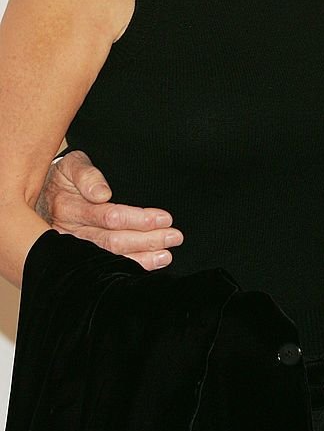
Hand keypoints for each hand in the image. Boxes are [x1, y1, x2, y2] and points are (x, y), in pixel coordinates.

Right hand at [36, 150, 183, 269]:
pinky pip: (103, 264)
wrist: (42, 192)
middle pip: (113, 240)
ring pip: (109, 256)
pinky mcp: (76, 257)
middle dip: (147, 240)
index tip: (164, 218)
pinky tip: (150, 265)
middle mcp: (69, 231)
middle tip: (174, 236)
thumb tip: (102, 193)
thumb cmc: (63, 176)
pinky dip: (128, 266)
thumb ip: (87, 175)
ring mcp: (72, 247)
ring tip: (167, 254)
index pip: (109, 217)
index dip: (138, 219)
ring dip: (142, 257)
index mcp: (68, 207)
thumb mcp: (72, 164)